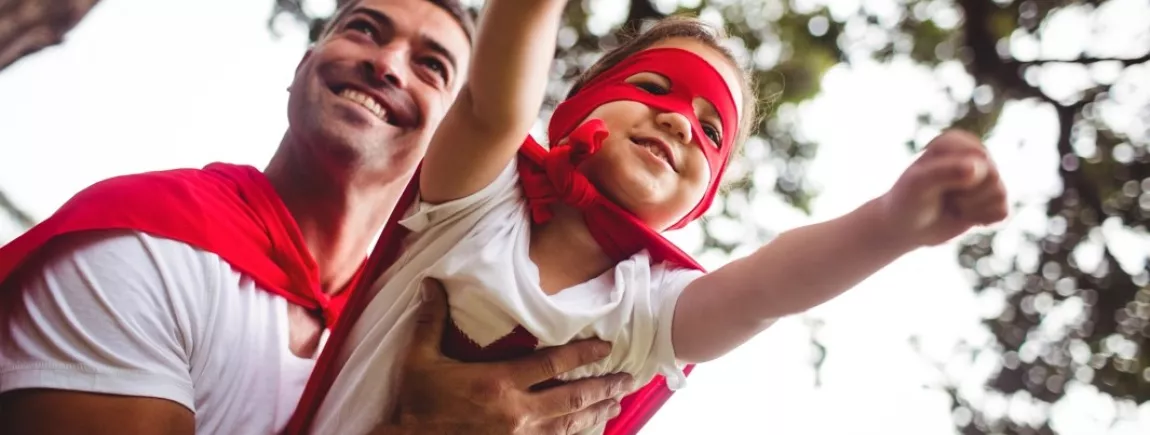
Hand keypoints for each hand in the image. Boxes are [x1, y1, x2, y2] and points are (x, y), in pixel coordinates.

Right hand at [380, 279, 632, 434]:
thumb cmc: (414, 405)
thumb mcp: (418, 359)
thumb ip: (431, 321)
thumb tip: (432, 284)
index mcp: (499, 382)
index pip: (552, 363)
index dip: (584, 354)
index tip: (606, 346)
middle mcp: (517, 412)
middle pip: (573, 397)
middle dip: (604, 387)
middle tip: (627, 379)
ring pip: (569, 425)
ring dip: (596, 413)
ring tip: (616, 405)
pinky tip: (585, 431)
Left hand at [880, 130, 1007, 247]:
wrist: (905, 228)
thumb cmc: (908, 200)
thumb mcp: (919, 184)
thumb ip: (946, 172)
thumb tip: (978, 167)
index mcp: (956, 141)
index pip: (978, 159)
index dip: (956, 180)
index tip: (931, 182)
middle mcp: (974, 154)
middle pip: (993, 176)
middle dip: (966, 195)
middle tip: (942, 197)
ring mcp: (986, 176)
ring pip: (999, 194)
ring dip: (972, 208)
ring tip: (951, 205)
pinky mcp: (993, 198)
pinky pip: (1003, 212)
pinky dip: (982, 220)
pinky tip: (963, 215)